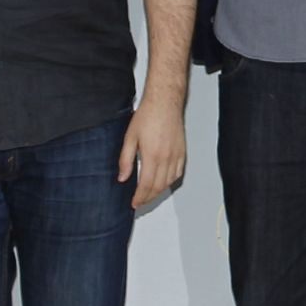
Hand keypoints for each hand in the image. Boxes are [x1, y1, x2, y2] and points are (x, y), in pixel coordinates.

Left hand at [119, 93, 186, 210]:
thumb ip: (125, 160)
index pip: (146, 185)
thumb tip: (123, 177)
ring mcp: (176, 156)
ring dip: (159, 191)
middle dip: (148, 198)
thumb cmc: (148, 115)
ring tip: (149, 194)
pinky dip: (170, 182)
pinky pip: (178, 173)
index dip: (140, 197)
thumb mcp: (130, 137)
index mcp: (152, 156)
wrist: (164, 102)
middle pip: (158, 187)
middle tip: (140, 202)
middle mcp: (166, 158)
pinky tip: (164, 182)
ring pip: (169, 182)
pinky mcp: (182, 152)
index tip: (134, 203)